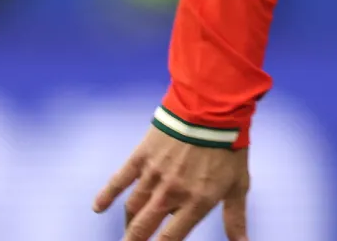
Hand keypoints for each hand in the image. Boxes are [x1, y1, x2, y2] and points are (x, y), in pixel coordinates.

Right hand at [93, 126, 249, 240]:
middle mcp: (170, 194)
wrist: (213, 108)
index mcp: (194, 203)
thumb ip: (235, 217)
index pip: (168, 239)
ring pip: (132, 208)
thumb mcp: (238, 185)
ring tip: (128, 231)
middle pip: (141, 229)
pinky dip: (106, 195)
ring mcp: (153, 176)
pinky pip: (118, 181)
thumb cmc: (229, 147)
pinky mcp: (141, 158)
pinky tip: (98, 208)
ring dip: (128, 222)